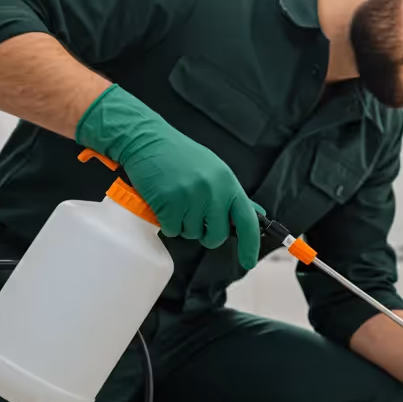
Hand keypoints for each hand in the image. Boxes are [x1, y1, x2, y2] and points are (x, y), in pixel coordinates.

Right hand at [76, 85, 264, 268]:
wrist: (147, 140)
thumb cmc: (180, 156)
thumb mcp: (214, 170)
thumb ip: (231, 194)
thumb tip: (255, 214)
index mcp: (227, 182)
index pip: (247, 220)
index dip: (250, 245)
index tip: (248, 261)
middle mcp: (212, 191)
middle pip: (216, 235)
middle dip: (206, 236)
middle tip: (195, 219)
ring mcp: (190, 197)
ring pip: (192, 234)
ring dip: (183, 224)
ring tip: (176, 200)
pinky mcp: (169, 203)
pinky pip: (172, 229)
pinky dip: (166, 222)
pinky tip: (163, 202)